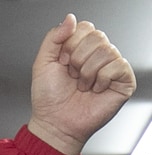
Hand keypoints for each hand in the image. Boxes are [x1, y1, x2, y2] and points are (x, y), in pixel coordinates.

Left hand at [27, 16, 135, 154]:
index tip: (61, 64)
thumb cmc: (49, 98)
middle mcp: (98, 55)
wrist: (55, 123)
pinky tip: (95, 90)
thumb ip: (53, 37)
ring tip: (82, 86)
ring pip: (107, 51)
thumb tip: (71, 18)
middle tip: (72, 76)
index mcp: (81, 48)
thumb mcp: (43, 63)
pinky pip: (118, 66)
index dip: (70, 45)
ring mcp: (112, 67)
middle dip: (77, 59)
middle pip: (97, 36)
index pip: (85, 28)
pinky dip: (101, 80)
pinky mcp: (124, 81)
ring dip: (87, 72)